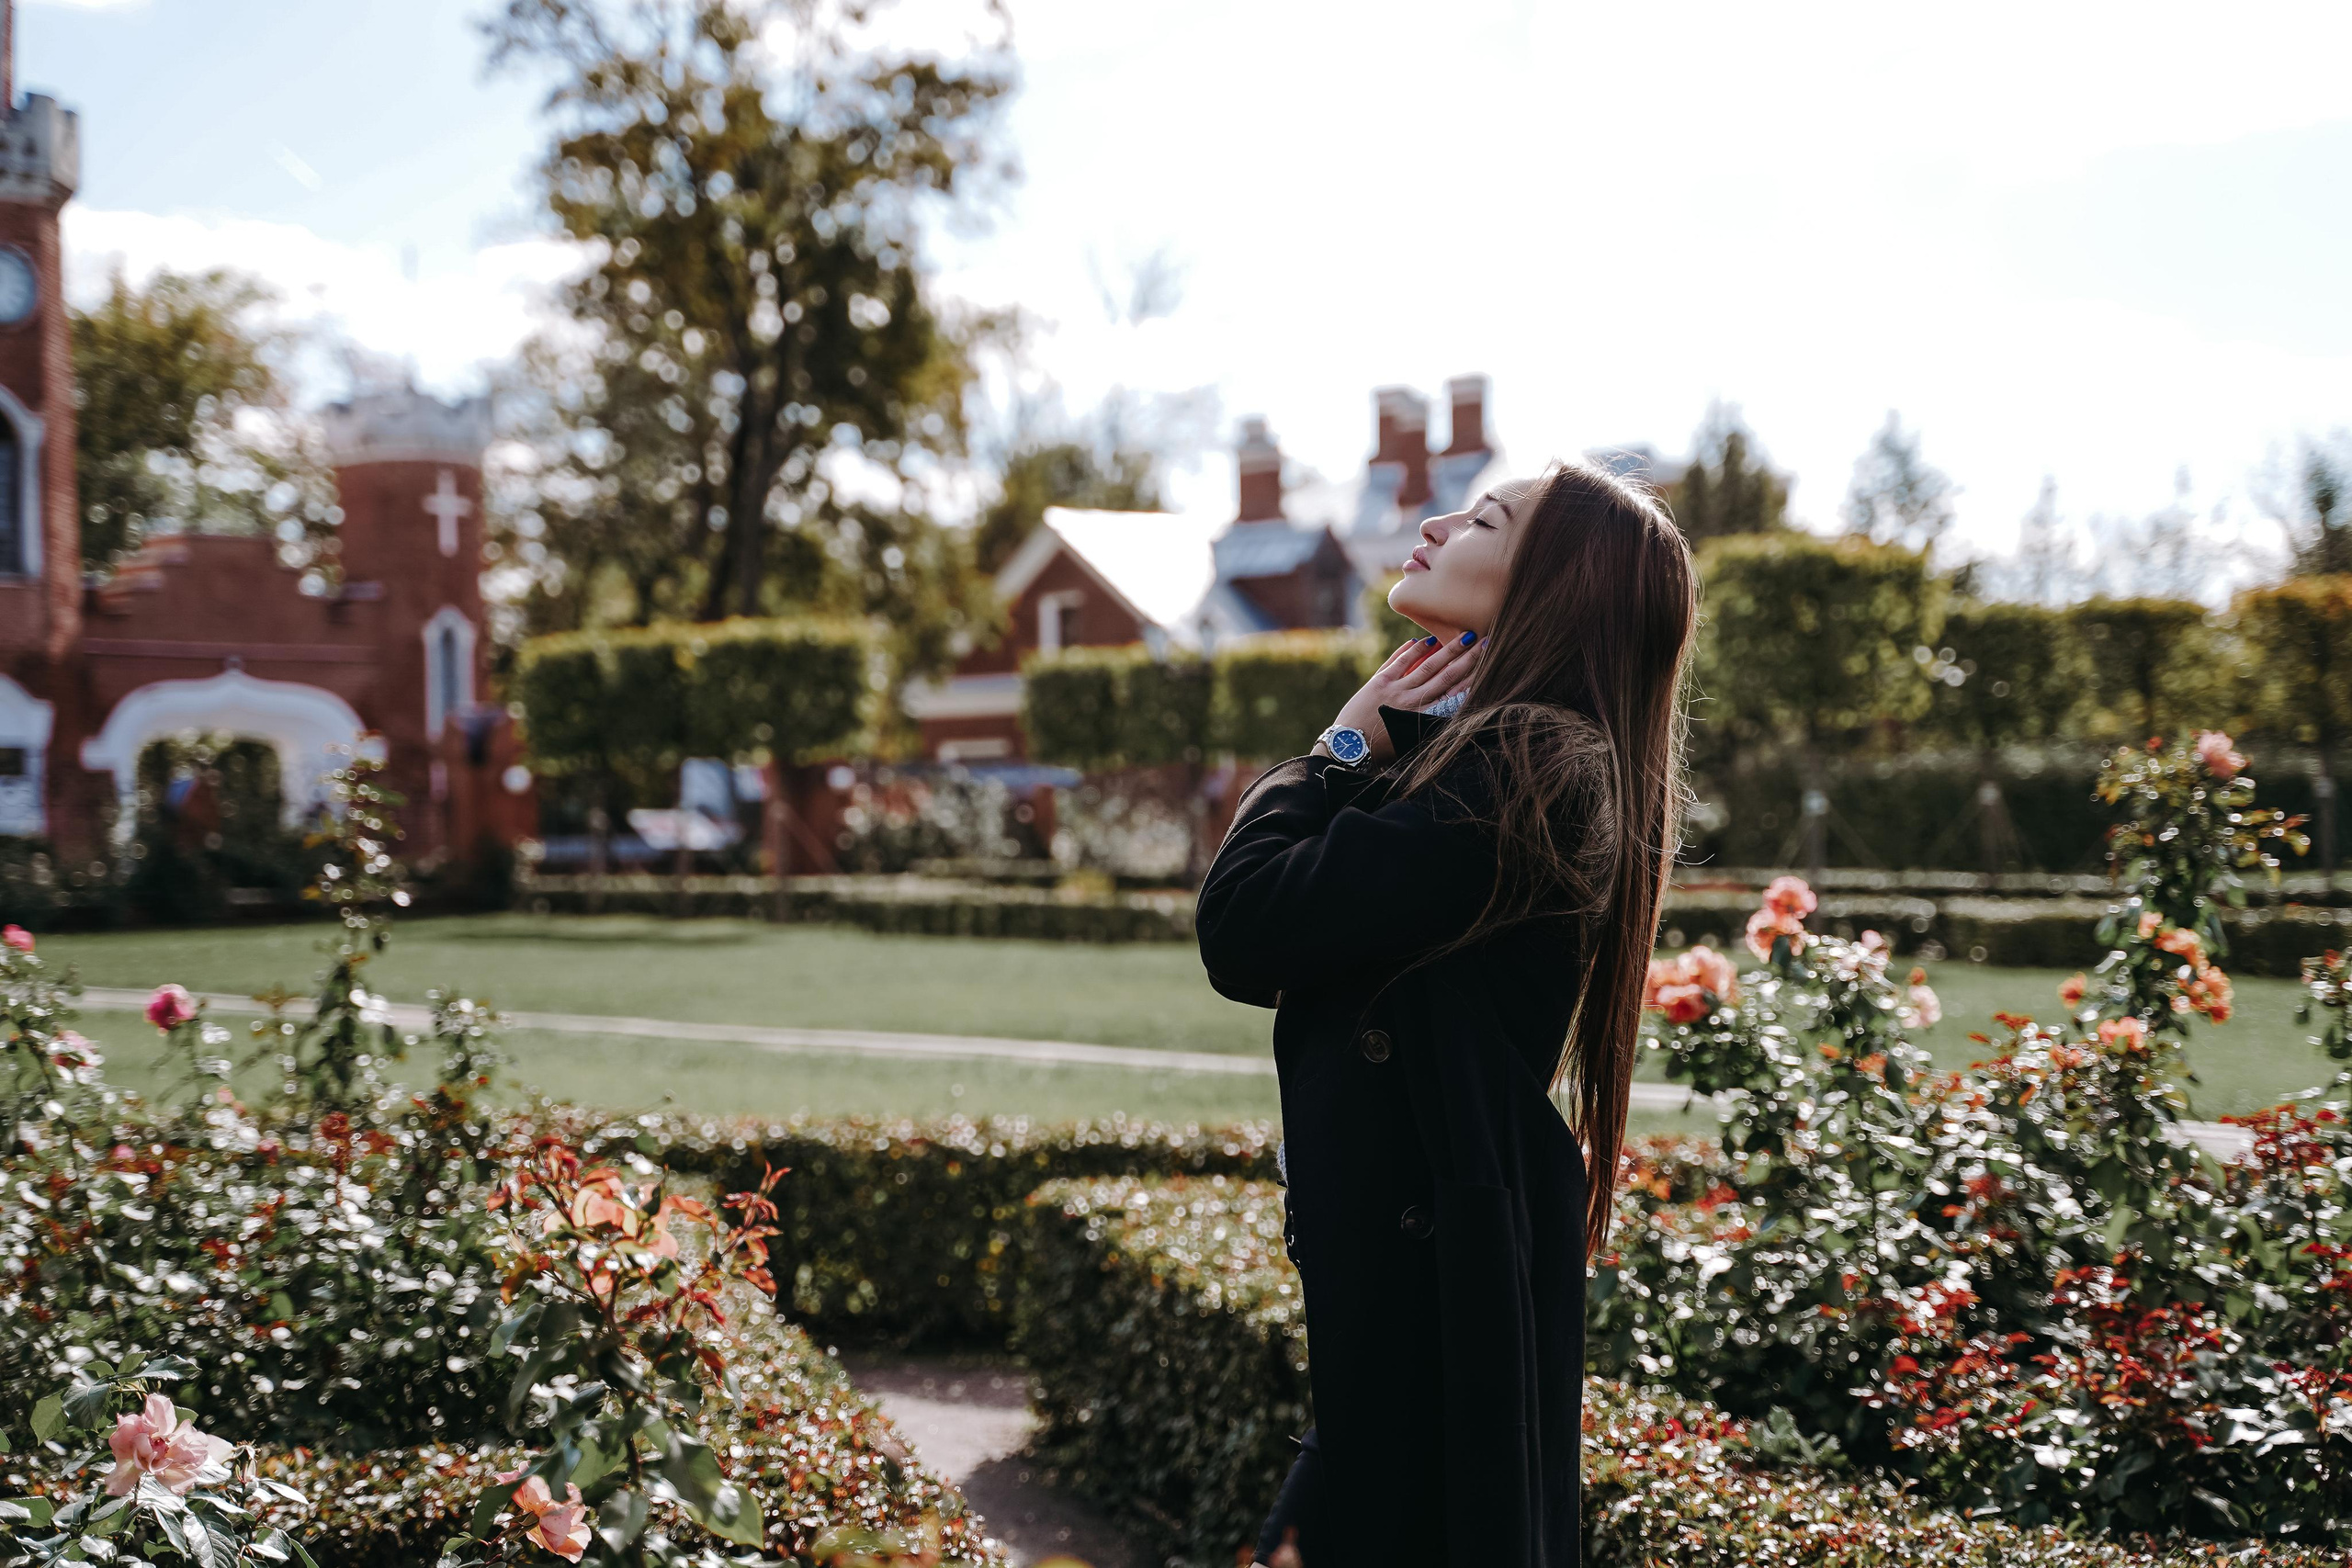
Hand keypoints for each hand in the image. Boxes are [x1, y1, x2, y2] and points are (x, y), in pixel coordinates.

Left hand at [1317, 632, 1481, 763]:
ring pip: (1427, 665)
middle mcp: (1413, 702)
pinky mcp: (1379, 682)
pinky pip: (1399, 661)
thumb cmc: (1383, 750)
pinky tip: (1425, 640)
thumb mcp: (1411, 740)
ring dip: (1447, 649)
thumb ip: (1430, 724)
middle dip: (1468, 657)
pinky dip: (1413, 649)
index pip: (1455, 693)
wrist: (1349, 747)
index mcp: (1424, 718)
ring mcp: (1396, 690)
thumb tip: (1452, 707)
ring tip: (1464, 636)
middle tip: (1486, 641)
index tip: (1489, 663)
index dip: (1474, 677)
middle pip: (1447, 675)